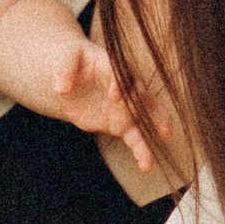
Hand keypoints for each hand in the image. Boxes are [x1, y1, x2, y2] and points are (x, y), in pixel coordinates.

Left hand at [43, 26, 172, 177]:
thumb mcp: (68, 58)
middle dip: (150, 107)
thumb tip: (60, 89)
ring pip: (145, 118)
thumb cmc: (75, 63)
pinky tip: (146, 165)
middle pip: (142, 96)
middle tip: (155, 119)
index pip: (119, 75)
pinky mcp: (121, 125)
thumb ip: (65, 71)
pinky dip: (141, 151)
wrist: (76, 80)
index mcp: (113, 68)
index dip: (119, 84)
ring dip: (155, 128)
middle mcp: (126, 87)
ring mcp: (126, 108)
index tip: (114, 96)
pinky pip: (135, 138)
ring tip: (165, 138)